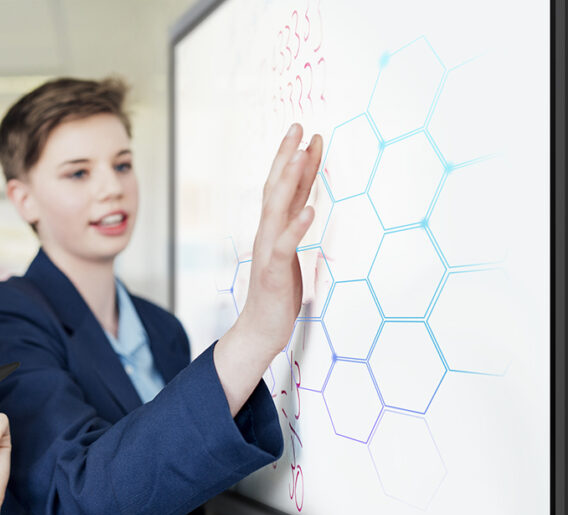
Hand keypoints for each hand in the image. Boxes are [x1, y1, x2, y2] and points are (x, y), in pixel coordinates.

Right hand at [214, 124, 322, 414]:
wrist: (260, 330)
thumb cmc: (277, 294)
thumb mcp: (289, 253)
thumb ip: (293, 228)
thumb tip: (305, 203)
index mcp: (273, 228)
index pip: (283, 187)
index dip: (294, 159)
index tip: (306, 133)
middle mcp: (267, 233)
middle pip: (275, 187)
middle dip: (287, 155)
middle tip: (298, 126)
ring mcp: (268, 250)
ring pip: (277, 208)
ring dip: (289, 180)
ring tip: (301, 154)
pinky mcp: (273, 271)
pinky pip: (285, 245)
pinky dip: (297, 226)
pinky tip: (310, 210)